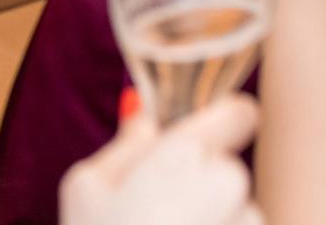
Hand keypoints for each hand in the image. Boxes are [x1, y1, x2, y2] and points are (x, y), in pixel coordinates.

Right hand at [61, 96, 261, 224]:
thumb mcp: (86, 190)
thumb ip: (125, 144)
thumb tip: (142, 111)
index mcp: (185, 156)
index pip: (240, 113)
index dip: (222, 123)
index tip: (208, 138)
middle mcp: (228, 188)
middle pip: (229, 172)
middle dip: (204, 190)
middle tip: (160, 217)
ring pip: (239, 218)